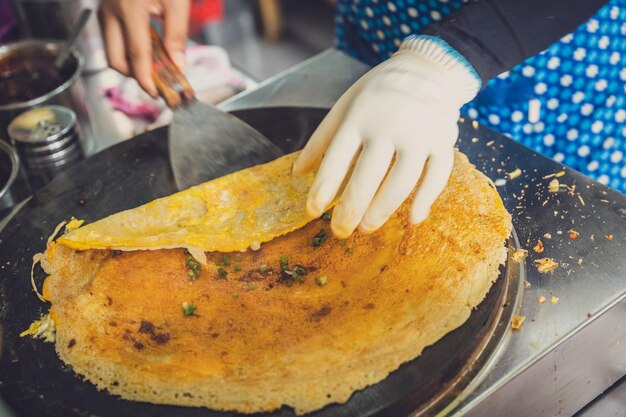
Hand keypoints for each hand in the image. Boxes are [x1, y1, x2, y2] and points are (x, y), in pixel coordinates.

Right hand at [99, 0, 189, 96]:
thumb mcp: (177, 1)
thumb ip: (177, 34)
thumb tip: (178, 65)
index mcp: (129, 8)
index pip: (136, 54)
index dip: (145, 78)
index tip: (156, 93)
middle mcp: (110, 11)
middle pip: (116, 59)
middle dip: (135, 76)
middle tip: (156, 82)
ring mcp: (105, 11)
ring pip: (112, 52)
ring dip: (131, 64)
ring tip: (154, 66)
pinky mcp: (106, 11)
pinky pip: (113, 40)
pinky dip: (127, 51)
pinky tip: (146, 50)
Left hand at [293, 36, 480, 237]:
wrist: (429, 67)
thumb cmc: (380, 91)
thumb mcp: (345, 105)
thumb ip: (322, 140)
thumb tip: (297, 173)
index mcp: (358, 117)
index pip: (335, 161)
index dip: (322, 191)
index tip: (313, 211)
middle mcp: (388, 127)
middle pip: (366, 178)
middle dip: (350, 211)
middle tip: (339, 231)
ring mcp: (419, 135)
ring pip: (400, 183)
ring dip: (381, 211)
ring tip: (366, 228)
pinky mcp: (444, 141)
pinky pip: (437, 176)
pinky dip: (425, 200)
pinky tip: (413, 219)